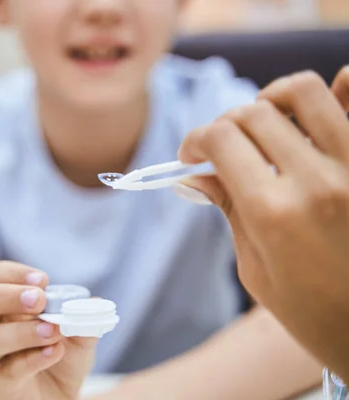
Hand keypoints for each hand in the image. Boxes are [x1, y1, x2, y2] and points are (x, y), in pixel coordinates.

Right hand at [0, 261, 97, 399]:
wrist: (63, 394)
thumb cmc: (63, 355)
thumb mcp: (80, 332)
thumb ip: (83, 318)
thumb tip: (93, 303)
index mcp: (5, 303)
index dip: (13, 273)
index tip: (43, 280)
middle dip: (4, 295)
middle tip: (38, 300)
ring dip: (23, 331)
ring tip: (53, 331)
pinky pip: (7, 370)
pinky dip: (33, 359)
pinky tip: (54, 352)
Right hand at [177, 66, 348, 378]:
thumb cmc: (311, 310)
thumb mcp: (254, 267)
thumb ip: (229, 208)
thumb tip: (197, 174)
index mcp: (274, 212)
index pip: (220, 140)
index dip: (195, 140)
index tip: (189, 155)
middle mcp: (317, 181)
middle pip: (253, 113)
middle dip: (224, 124)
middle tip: (221, 148)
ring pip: (304, 90)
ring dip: (271, 99)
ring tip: (266, 122)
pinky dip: (338, 91)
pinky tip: (319, 111)